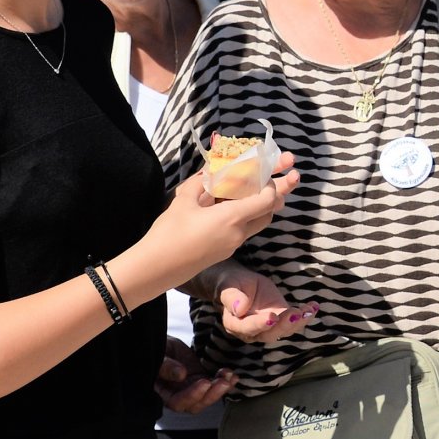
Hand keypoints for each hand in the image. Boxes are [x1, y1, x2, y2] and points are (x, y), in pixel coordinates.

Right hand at [149, 155, 300, 283]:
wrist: (157, 268)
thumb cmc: (169, 233)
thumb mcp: (184, 200)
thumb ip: (201, 182)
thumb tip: (212, 169)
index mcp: (232, 218)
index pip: (266, 199)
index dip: (271, 184)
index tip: (264, 170)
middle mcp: (238, 233)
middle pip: (268, 212)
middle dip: (276, 194)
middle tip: (282, 176)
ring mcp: (233, 244)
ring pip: (257, 222)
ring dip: (260, 205)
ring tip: (256, 188)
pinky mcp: (224, 251)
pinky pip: (242, 230)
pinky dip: (244, 215)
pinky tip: (231, 204)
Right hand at [154, 337, 234, 415]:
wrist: (165, 346)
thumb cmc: (158, 352)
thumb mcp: (159, 356)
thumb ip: (166, 366)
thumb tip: (180, 374)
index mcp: (164, 393)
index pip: (178, 402)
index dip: (192, 395)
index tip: (204, 382)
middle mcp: (179, 395)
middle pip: (196, 404)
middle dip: (212, 394)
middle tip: (223, 382)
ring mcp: (192, 389)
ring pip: (208, 396)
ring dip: (221, 388)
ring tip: (229, 376)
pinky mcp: (202, 381)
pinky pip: (214, 385)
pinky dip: (225, 381)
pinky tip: (231, 374)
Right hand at [208, 264, 317, 343]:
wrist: (239, 283)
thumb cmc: (230, 284)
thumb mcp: (228, 286)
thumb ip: (232, 298)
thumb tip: (239, 308)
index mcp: (234, 324)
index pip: (247, 328)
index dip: (260, 324)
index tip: (272, 317)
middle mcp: (251, 331)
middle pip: (268, 334)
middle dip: (284, 325)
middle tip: (295, 314)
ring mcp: (267, 327)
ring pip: (283, 330)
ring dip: (297, 322)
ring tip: (308, 310)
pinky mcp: (280, 320)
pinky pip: (293, 322)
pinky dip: (305, 316)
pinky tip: (313, 306)